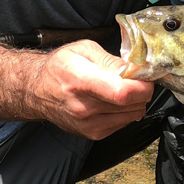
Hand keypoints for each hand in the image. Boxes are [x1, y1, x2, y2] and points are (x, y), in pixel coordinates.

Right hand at [34, 39, 154, 139]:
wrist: (36, 91)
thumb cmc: (59, 67)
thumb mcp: (84, 49)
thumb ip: (112, 60)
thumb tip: (135, 69)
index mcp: (81, 82)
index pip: (123, 93)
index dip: (143, 86)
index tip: (147, 76)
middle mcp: (84, 108)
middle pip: (132, 105)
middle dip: (142, 90)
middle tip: (136, 79)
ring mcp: (88, 124)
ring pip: (132, 115)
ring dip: (135, 101)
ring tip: (122, 88)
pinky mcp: (92, 134)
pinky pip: (124, 123)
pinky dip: (126, 111)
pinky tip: (113, 100)